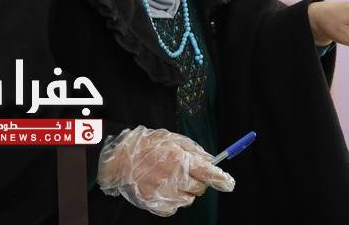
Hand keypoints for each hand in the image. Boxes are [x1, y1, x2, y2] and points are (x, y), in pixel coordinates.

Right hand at [96, 126, 234, 216]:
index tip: (229, 183)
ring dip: (185, 191)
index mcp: (180, 159)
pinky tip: (163, 187)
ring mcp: (164, 193)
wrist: (119, 160)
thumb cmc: (147, 146)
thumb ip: (194, 150)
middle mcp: (174, 177)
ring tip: (171, 179)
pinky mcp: (155, 204)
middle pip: (200, 189)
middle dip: (198, 182)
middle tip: (187, 173)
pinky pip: (174, 208)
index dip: (222, 179)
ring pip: (188, 200)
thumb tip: (211, 161)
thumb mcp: (173, 139)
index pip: (208, 173)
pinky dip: (172, 200)